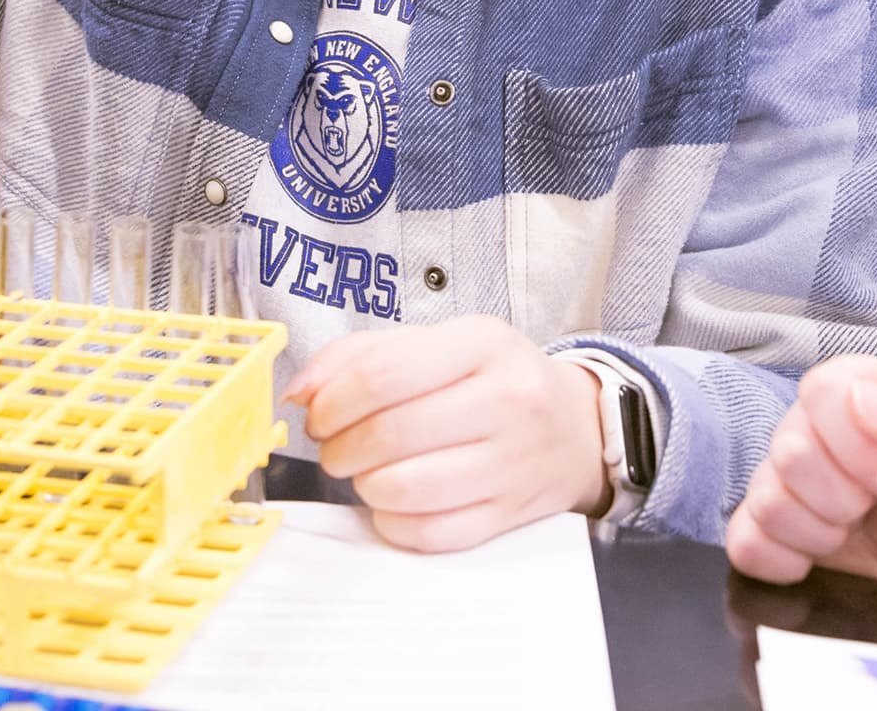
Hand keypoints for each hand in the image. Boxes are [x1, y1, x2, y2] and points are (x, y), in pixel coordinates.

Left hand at [285, 316, 607, 551]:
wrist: (574, 428)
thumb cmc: (495, 380)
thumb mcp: (440, 343)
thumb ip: (362, 355)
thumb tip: (302, 392)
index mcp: (483, 344)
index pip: (382, 374)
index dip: (332, 402)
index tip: (319, 414)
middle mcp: (506, 400)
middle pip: (388, 435)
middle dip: (339, 448)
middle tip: (335, 447)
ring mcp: (511, 462)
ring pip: (404, 489)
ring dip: (364, 486)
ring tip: (366, 472)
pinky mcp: (509, 513)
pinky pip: (430, 533)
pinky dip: (393, 522)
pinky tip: (392, 503)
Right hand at [723, 355, 876, 609]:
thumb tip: (857, 396)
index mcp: (866, 396)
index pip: (822, 391)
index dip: (857, 444)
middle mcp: (819, 432)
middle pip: (790, 449)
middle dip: (843, 497)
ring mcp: (790, 484)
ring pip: (766, 497)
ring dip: (818, 531)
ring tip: (852, 535)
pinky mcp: (772, 534)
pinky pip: (741, 540)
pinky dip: (779, 560)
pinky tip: (816, 563)